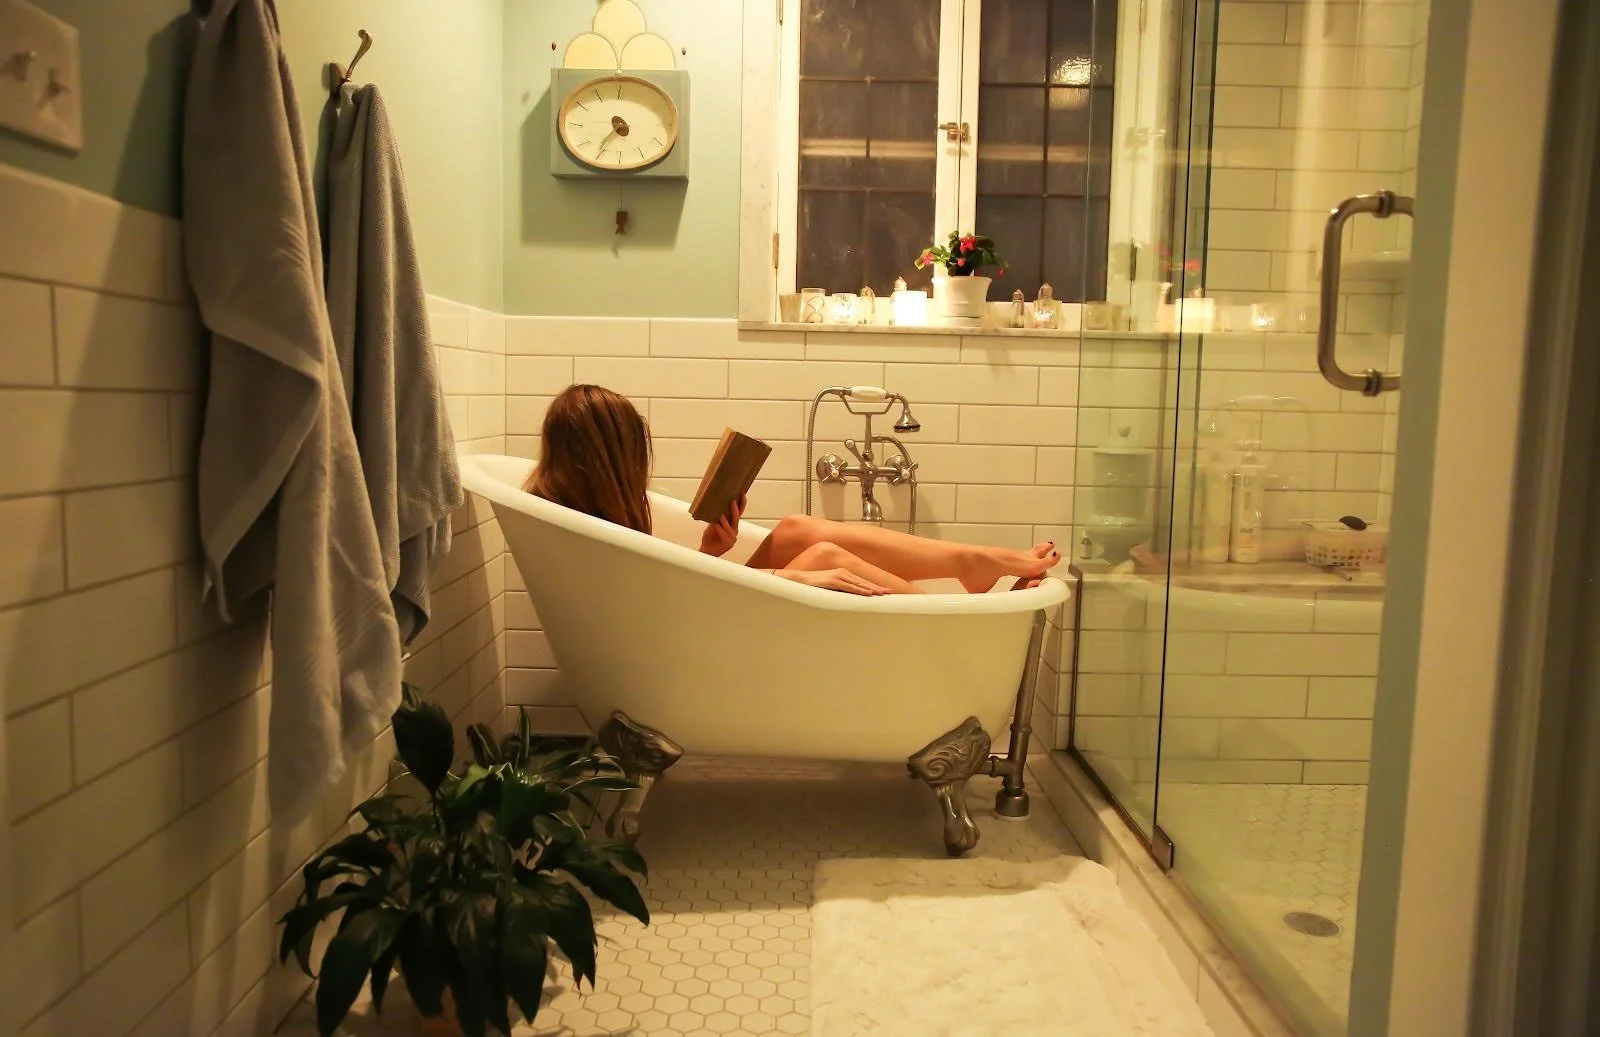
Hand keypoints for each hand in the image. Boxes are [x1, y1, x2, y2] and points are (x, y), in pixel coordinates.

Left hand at [698, 495, 746, 556]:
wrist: (706, 551)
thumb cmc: (709, 539)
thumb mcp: (712, 526)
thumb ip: (716, 519)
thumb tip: (716, 508)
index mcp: (732, 525)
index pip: (738, 514)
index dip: (741, 505)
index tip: (742, 495)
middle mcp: (734, 531)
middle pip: (736, 519)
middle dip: (735, 510)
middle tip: (732, 501)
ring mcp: (732, 538)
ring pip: (730, 527)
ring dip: (726, 521)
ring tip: (721, 515)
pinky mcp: (728, 544)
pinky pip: (724, 534)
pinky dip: (720, 529)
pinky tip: (716, 524)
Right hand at [776, 567, 890, 595]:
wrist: (796, 581)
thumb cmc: (810, 586)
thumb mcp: (827, 589)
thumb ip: (837, 592)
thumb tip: (845, 601)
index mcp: (841, 574)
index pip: (861, 582)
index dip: (873, 586)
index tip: (883, 592)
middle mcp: (842, 573)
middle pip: (863, 582)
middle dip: (877, 587)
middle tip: (890, 593)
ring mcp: (837, 576)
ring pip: (859, 584)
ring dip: (872, 589)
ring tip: (883, 594)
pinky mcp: (832, 581)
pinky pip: (849, 587)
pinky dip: (860, 590)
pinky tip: (868, 594)